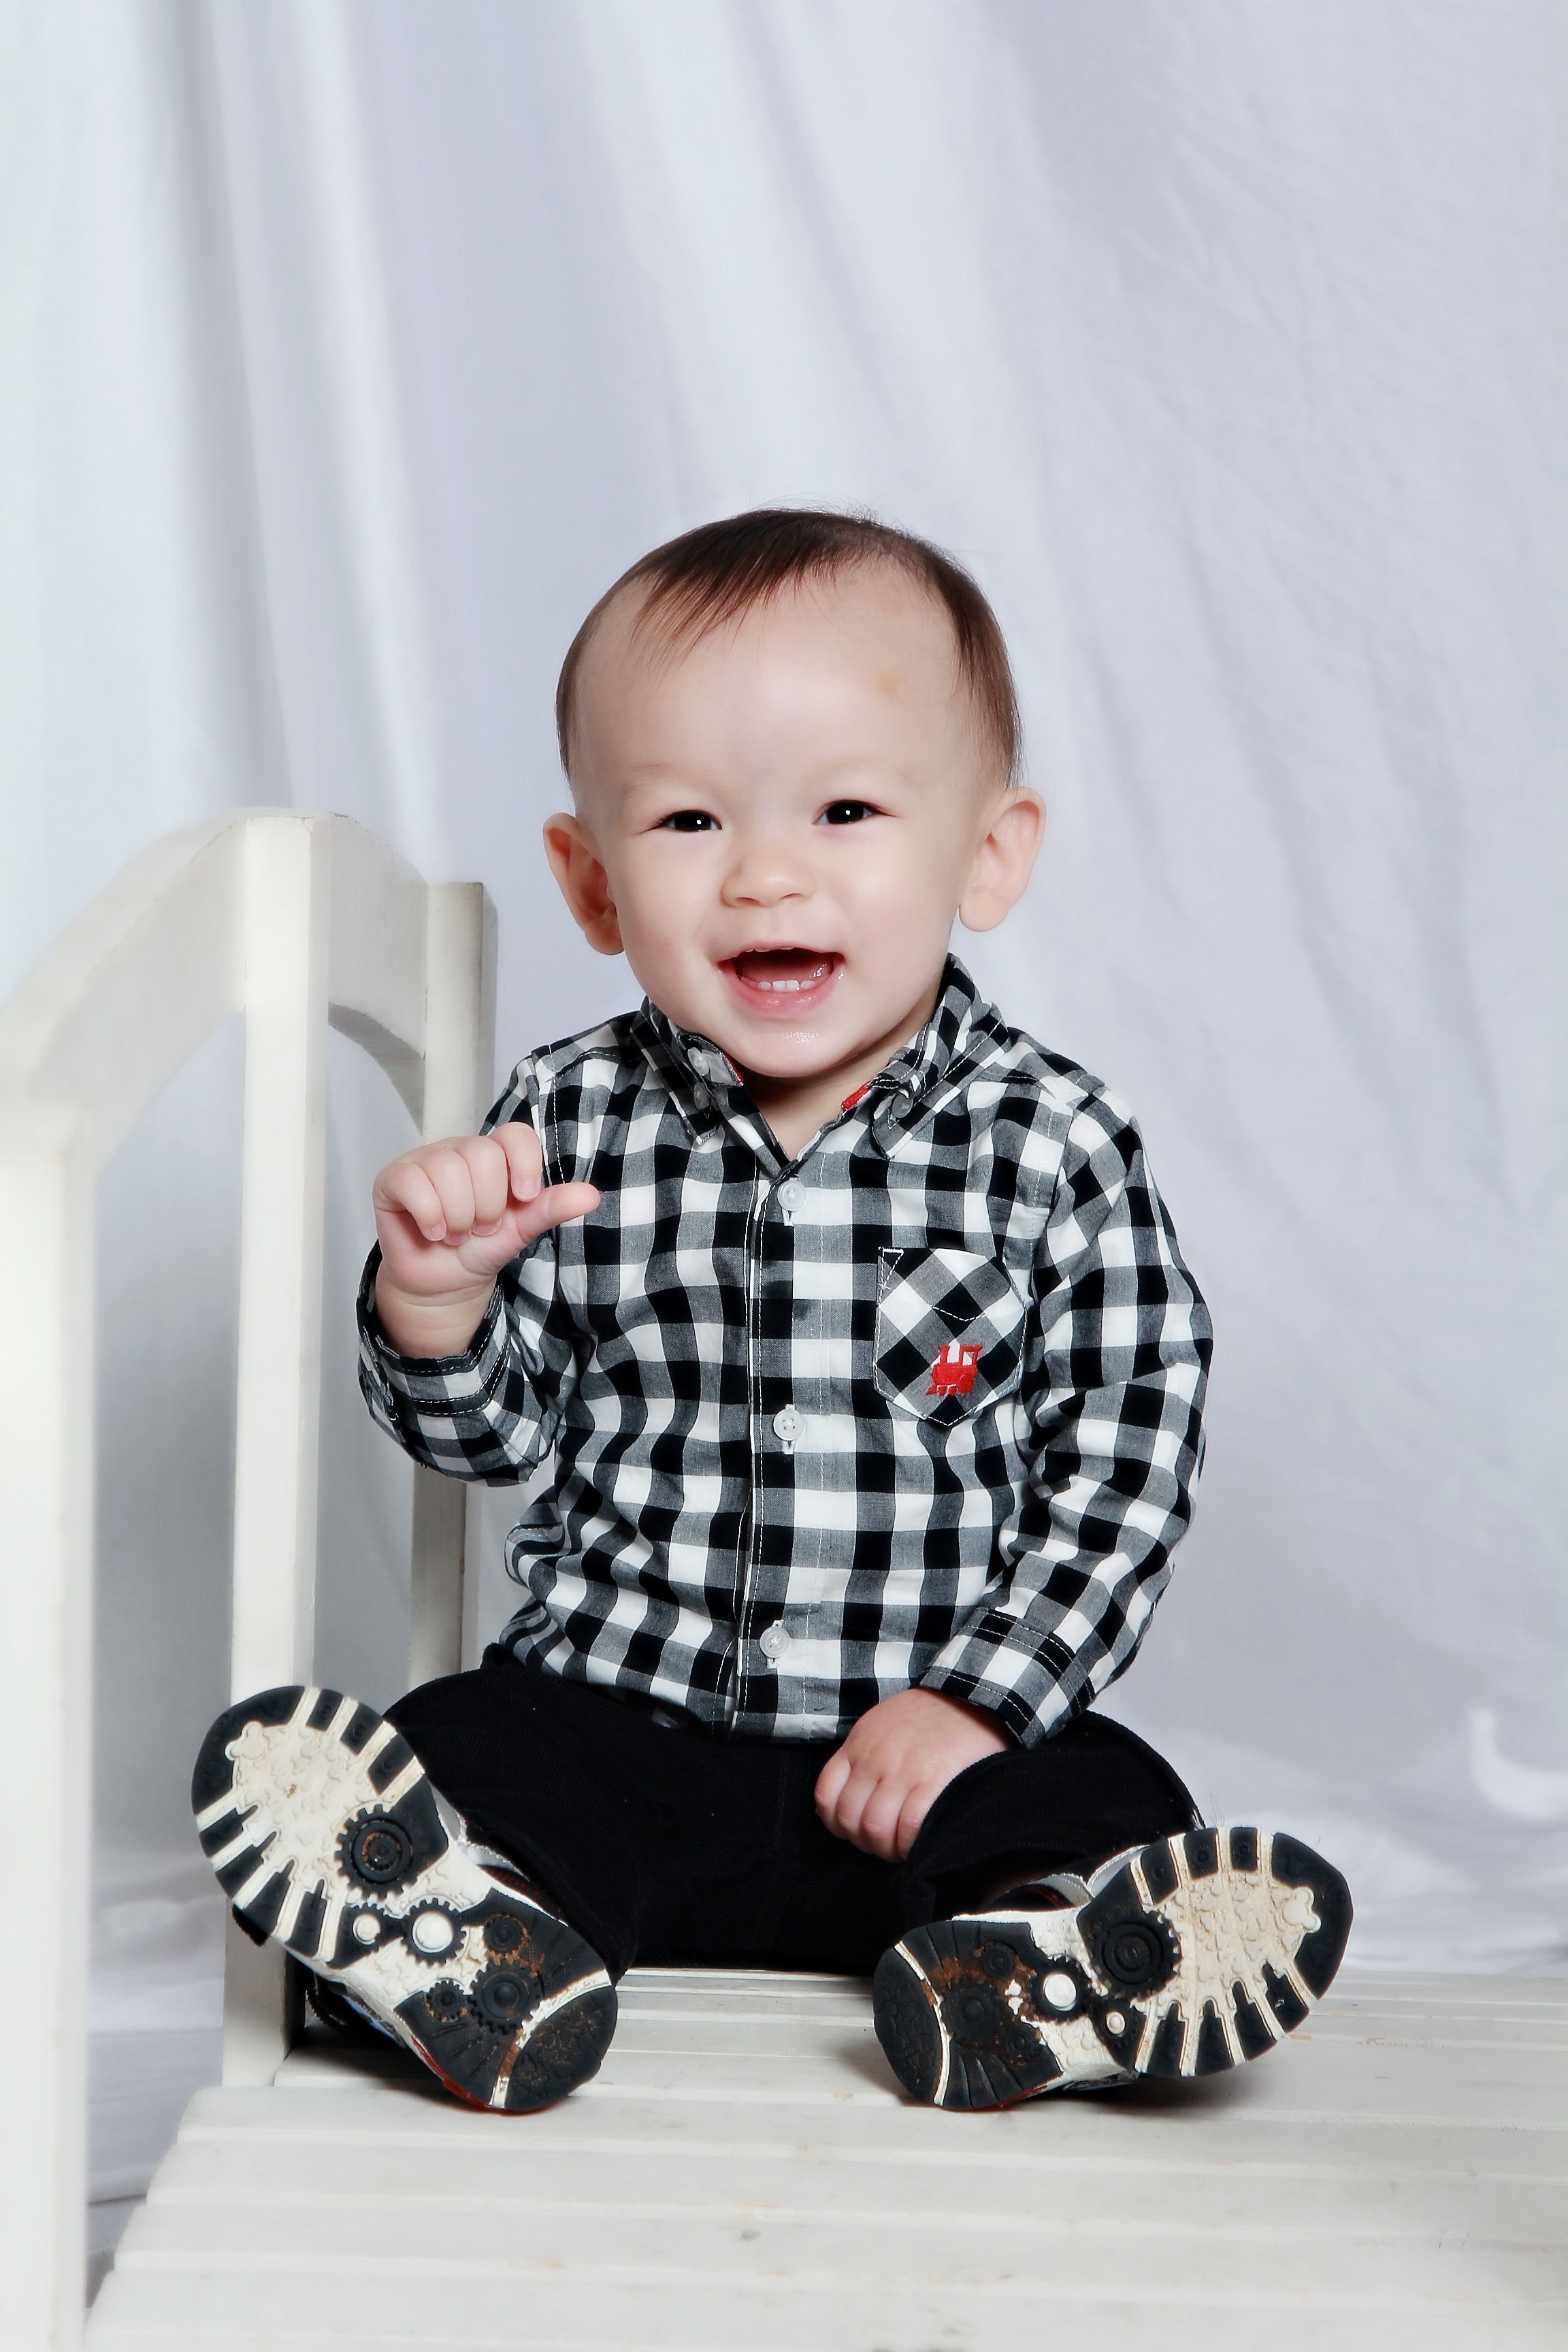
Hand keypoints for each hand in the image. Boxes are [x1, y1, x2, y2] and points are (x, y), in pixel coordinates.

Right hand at [372, 1124, 598, 1356]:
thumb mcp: (521, 1229)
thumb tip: (592, 1196)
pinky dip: (430, 1216)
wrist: (443, 1283)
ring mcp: (424, 1160)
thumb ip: (551, 1208)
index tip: (524, 1198)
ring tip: (458, 1234)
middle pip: (482, 1155)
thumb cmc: (480, 1248)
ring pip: (448, 1170)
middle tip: (481, 1228)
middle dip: (487, 1206)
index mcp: (494, 1156)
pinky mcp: (393, 1179)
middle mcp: (459, 1150)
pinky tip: (433, 1232)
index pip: (514, 1135)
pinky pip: (413, 1182)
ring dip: (459, 1217)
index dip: (523, 1165)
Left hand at [814, 1687, 1009, 1861]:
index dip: (838, 1824)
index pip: (826, 1797)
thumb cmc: (928, 1717)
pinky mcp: (933, 1780)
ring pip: (875, 1828)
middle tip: (886, 1845)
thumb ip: (862, 1758)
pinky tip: (920, 1843)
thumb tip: (848, 1800)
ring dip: (887, 1849)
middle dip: (865, 1843)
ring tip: (904, 1848)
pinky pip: (908, 1826)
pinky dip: (910, 1845)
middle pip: (850, 1819)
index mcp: (859, 1744)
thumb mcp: (881, 1726)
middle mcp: (875, 1758)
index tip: (858, 1830)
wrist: (971, 1695)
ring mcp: (902, 1770)